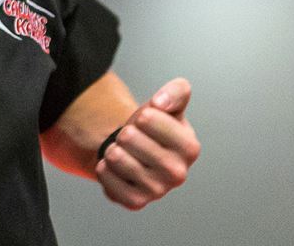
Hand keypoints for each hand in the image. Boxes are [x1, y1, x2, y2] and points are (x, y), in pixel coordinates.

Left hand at [95, 77, 200, 210]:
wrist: (134, 151)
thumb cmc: (153, 127)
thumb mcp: (169, 103)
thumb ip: (176, 92)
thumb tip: (161, 102)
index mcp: (189, 147)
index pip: (148, 119)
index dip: (141, 115)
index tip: (146, 121)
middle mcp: (178, 173)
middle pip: (128, 137)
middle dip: (124, 132)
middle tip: (132, 138)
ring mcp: (157, 190)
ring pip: (116, 157)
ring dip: (112, 149)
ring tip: (124, 151)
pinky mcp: (136, 201)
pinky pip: (106, 178)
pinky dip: (103, 168)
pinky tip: (115, 167)